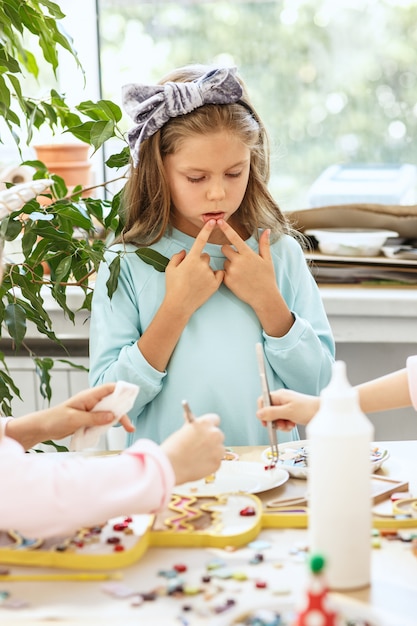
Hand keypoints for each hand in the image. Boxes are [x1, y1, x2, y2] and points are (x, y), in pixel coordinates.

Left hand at [6, 384, 134, 449]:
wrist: (43, 427)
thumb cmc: (55, 419)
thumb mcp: (75, 419)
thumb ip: (94, 418)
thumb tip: (113, 416)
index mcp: (88, 396)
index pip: (109, 388)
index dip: (122, 391)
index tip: (132, 398)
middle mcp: (92, 401)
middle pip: (113, 402)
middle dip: (123, 411)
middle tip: (129, 426)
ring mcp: (91, 410)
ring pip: (109, 412)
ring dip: (116, 420)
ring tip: (126, 429)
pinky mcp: (89, 418)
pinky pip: (102, 420)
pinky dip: (107, 425)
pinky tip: (109, 432)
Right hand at [160, 413, 224, 484]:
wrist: (170, 466)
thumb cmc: (173, 447)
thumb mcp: (183, 431)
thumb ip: (193, 426)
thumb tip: (194, 420)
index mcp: (205, 423)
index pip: (214, 419)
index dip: (209, 425)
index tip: (206, 430)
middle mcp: (214, 434)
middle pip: (218, 435)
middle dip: (211, 440)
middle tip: (201, 446)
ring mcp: (218, 449)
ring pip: (219, 449)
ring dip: (212, 452)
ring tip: (198, 457)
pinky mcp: (217, 463)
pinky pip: (216, 461)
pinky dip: (209, 463)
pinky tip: (198, 465)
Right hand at [164, 220, 223, 317]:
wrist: (179, 304)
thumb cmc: (173, 286)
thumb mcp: (170, 269)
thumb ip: (177, 257)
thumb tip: (184, 252)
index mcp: (191, 259)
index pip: (200, 240)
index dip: (207, 229)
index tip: (213, 221)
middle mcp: (202, 265)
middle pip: (205, 256)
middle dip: (200, 261)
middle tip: (192, 273)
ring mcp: (210, 274)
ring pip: (210, 266)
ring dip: (206, 270)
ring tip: (197, 282)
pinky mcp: (215, 284)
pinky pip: (219, 274)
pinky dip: (214, 277)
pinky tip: (206, 283)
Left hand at [218, 220, 293, 335]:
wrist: (264, 296)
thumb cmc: (267, 277)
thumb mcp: (267, 260)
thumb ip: (264, 244)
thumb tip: (267, 230)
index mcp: (248, 254)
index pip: (234, 238)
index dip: (226, 228)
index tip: (218, 221)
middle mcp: (238, 261)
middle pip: (224, 248)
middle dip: (228, 251)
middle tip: (237, 258)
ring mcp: (232, 271)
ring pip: (224, 262)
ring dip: (229, 264)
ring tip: (241, 273)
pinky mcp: (227, 281)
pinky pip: (223, 273)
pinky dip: (228, 275)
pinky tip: (237, 280)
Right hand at [256, 389, 319, 430]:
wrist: (322, 412)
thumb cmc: (308, 409)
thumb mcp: (288, 412)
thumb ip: (272, 413)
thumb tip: (259, 414)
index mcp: (279, 395)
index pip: (262, 401)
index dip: (262, 412)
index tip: (266, 421)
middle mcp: (281, 400)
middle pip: (269, 411)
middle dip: (274, 420)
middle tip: (281, 424)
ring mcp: (286, 406)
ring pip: (276, 417)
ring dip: (281, 424)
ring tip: (289, 424)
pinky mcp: (291, 412)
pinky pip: (283, 420)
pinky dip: (286, 424)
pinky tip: (292, 424)